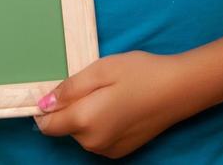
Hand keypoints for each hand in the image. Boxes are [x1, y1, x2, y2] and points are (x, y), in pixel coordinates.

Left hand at [34, 51, 197, 157]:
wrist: (180, 90)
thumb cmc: (140, 73)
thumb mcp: (101, 70)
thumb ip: (69, 88)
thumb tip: (43, 104)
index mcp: (85, 121)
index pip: (47, 124)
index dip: (47, 107)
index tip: (63, 90)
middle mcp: (93, 142)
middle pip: (66, 127)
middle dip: (72, 108)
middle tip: (96, 85)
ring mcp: (107, 150)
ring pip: (82, 133)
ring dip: (87, 116)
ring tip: (111, 94)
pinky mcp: (120, 151)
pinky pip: (98, 138)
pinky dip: (101, 125)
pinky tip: (120, 107)